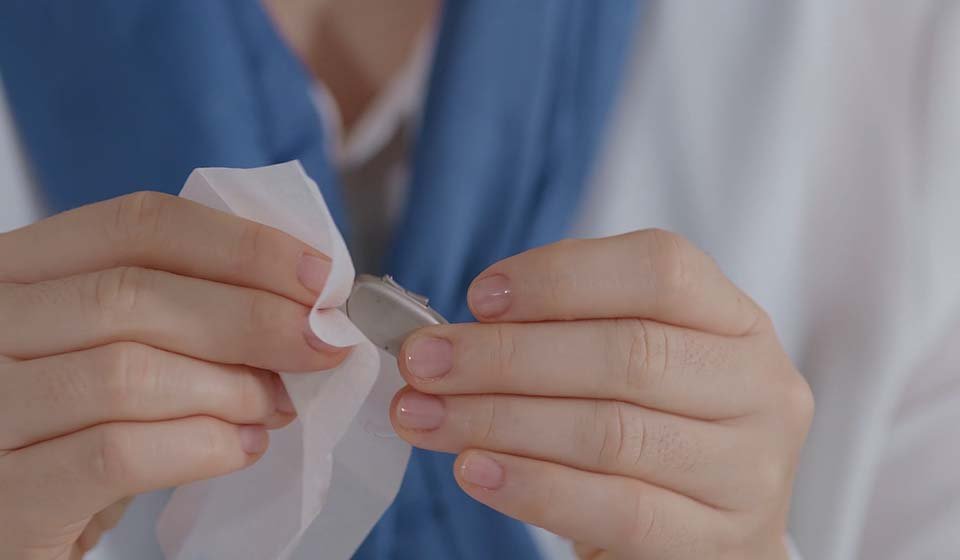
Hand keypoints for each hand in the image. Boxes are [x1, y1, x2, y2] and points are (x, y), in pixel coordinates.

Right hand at [0, 192, 346, 558]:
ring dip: (232, 388)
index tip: (318, 277)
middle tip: (320, 344)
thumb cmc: (72, 428)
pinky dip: (201, 446)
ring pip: (129, 372)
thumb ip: (176, 313)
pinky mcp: (3, 496)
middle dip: (252, 317)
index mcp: (16, 271)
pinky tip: (241, 448)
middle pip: (134, 293)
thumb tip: (296, 302)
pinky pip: (117, 454)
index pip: (134, 225)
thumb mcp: (107, 348)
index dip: (240, 246)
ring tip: (277, 406)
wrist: (12, 528)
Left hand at [392, 230, 812, 558]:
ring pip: (611, 432)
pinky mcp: (715, 544)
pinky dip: (532, 486)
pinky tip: (473, 468)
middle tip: (425, 360)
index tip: (479, 297)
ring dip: (499, 418)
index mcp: (736, 322)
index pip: (662, 270)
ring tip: (425, 414)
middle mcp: (758, 388)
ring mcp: (747, 471)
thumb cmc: (654, 431)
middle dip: (507, 355)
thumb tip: (457, 333)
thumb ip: (567, 334)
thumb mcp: (631, 366)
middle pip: (627, 353)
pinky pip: (615, 509)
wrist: (703, 535)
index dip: (563, 276)